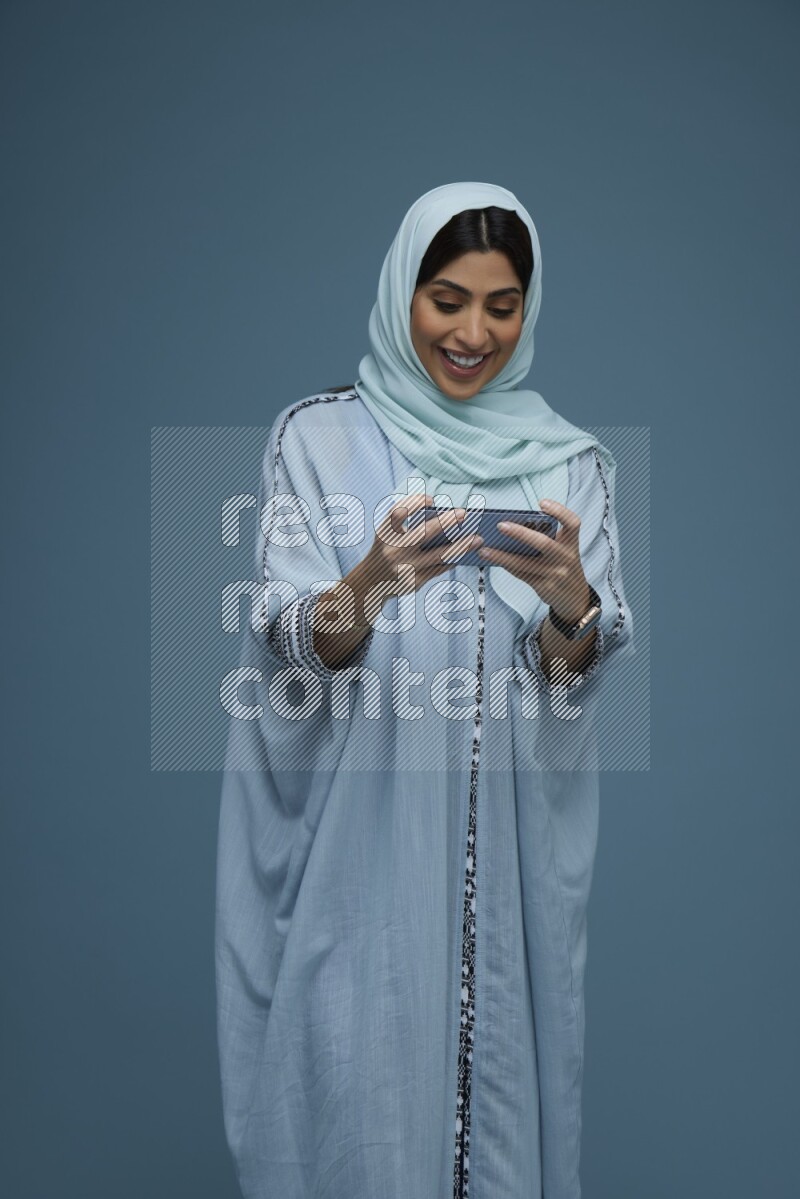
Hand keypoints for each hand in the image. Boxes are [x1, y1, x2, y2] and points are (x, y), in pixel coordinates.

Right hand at [361, 493, 483, 597]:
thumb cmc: (387, 549)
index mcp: (385, 534)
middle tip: (464, 513)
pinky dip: (454, 559)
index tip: (431, 499)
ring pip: (439, 555)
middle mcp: (393, 550)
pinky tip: (464, 553)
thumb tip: (447, 517)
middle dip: (446, 522)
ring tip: (478, 539)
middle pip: (424, 533)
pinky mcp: (414, 583)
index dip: (415, 502)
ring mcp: (404, 568)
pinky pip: (440, 569)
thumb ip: (408, 524)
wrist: (372, 582)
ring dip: (462, 546)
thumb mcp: (389, 534)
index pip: (398, 512)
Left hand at [477, 498, 589, 621]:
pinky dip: (506, 565)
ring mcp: (555, 573)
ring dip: (501, 556)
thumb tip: (513, 526)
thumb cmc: (562, 564)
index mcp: (571, 542)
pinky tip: (493, 559)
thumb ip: (547, 537)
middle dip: (520, 533)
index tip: (541, 503)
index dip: (559, 511)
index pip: (572, 523)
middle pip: (543, 543)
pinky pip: (521, 574)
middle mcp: (566, 557)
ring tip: (484, 549)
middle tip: (500, 525)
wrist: (574, 596)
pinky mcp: (544, 586)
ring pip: (524, 563)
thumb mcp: (563, 549)